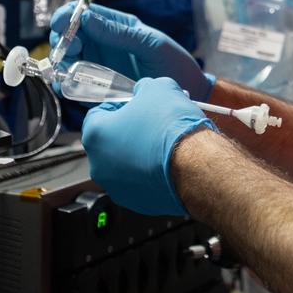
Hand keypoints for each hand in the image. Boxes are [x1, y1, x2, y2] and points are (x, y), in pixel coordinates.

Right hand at [50, 3, 213, 101]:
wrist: (187, 94)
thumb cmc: (174, 63)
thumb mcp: (150, 44)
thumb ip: (119, 33)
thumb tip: (86, 17)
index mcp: (116, 27)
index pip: (83, 13)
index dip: (67, 15)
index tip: (62, 23)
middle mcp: (103, 44)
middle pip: (68, 36)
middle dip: (62, 40)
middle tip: (72, 49)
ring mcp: (99, 66)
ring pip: (66, 60)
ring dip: (60, 63)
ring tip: (69, 68)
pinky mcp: (97, 89)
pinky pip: (74, 84)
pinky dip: (66, 84)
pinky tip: (69, 85)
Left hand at [81, 77, 215, 215]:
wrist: (197, 164)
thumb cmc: (171, 127)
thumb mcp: (157, 88)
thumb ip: (143, 88)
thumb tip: (145, 92)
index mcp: (95, 135)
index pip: (97, 114)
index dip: (118, 106)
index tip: (134, 105)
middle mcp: (99, 165)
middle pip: (110, 142)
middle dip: (129, 131)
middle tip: (152, 122)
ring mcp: (117, 187)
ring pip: (124, 165)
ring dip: (139, 154)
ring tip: (163, 143)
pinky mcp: (138, 204)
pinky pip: (140, 183)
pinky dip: (151, 174)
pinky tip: (168, 163)